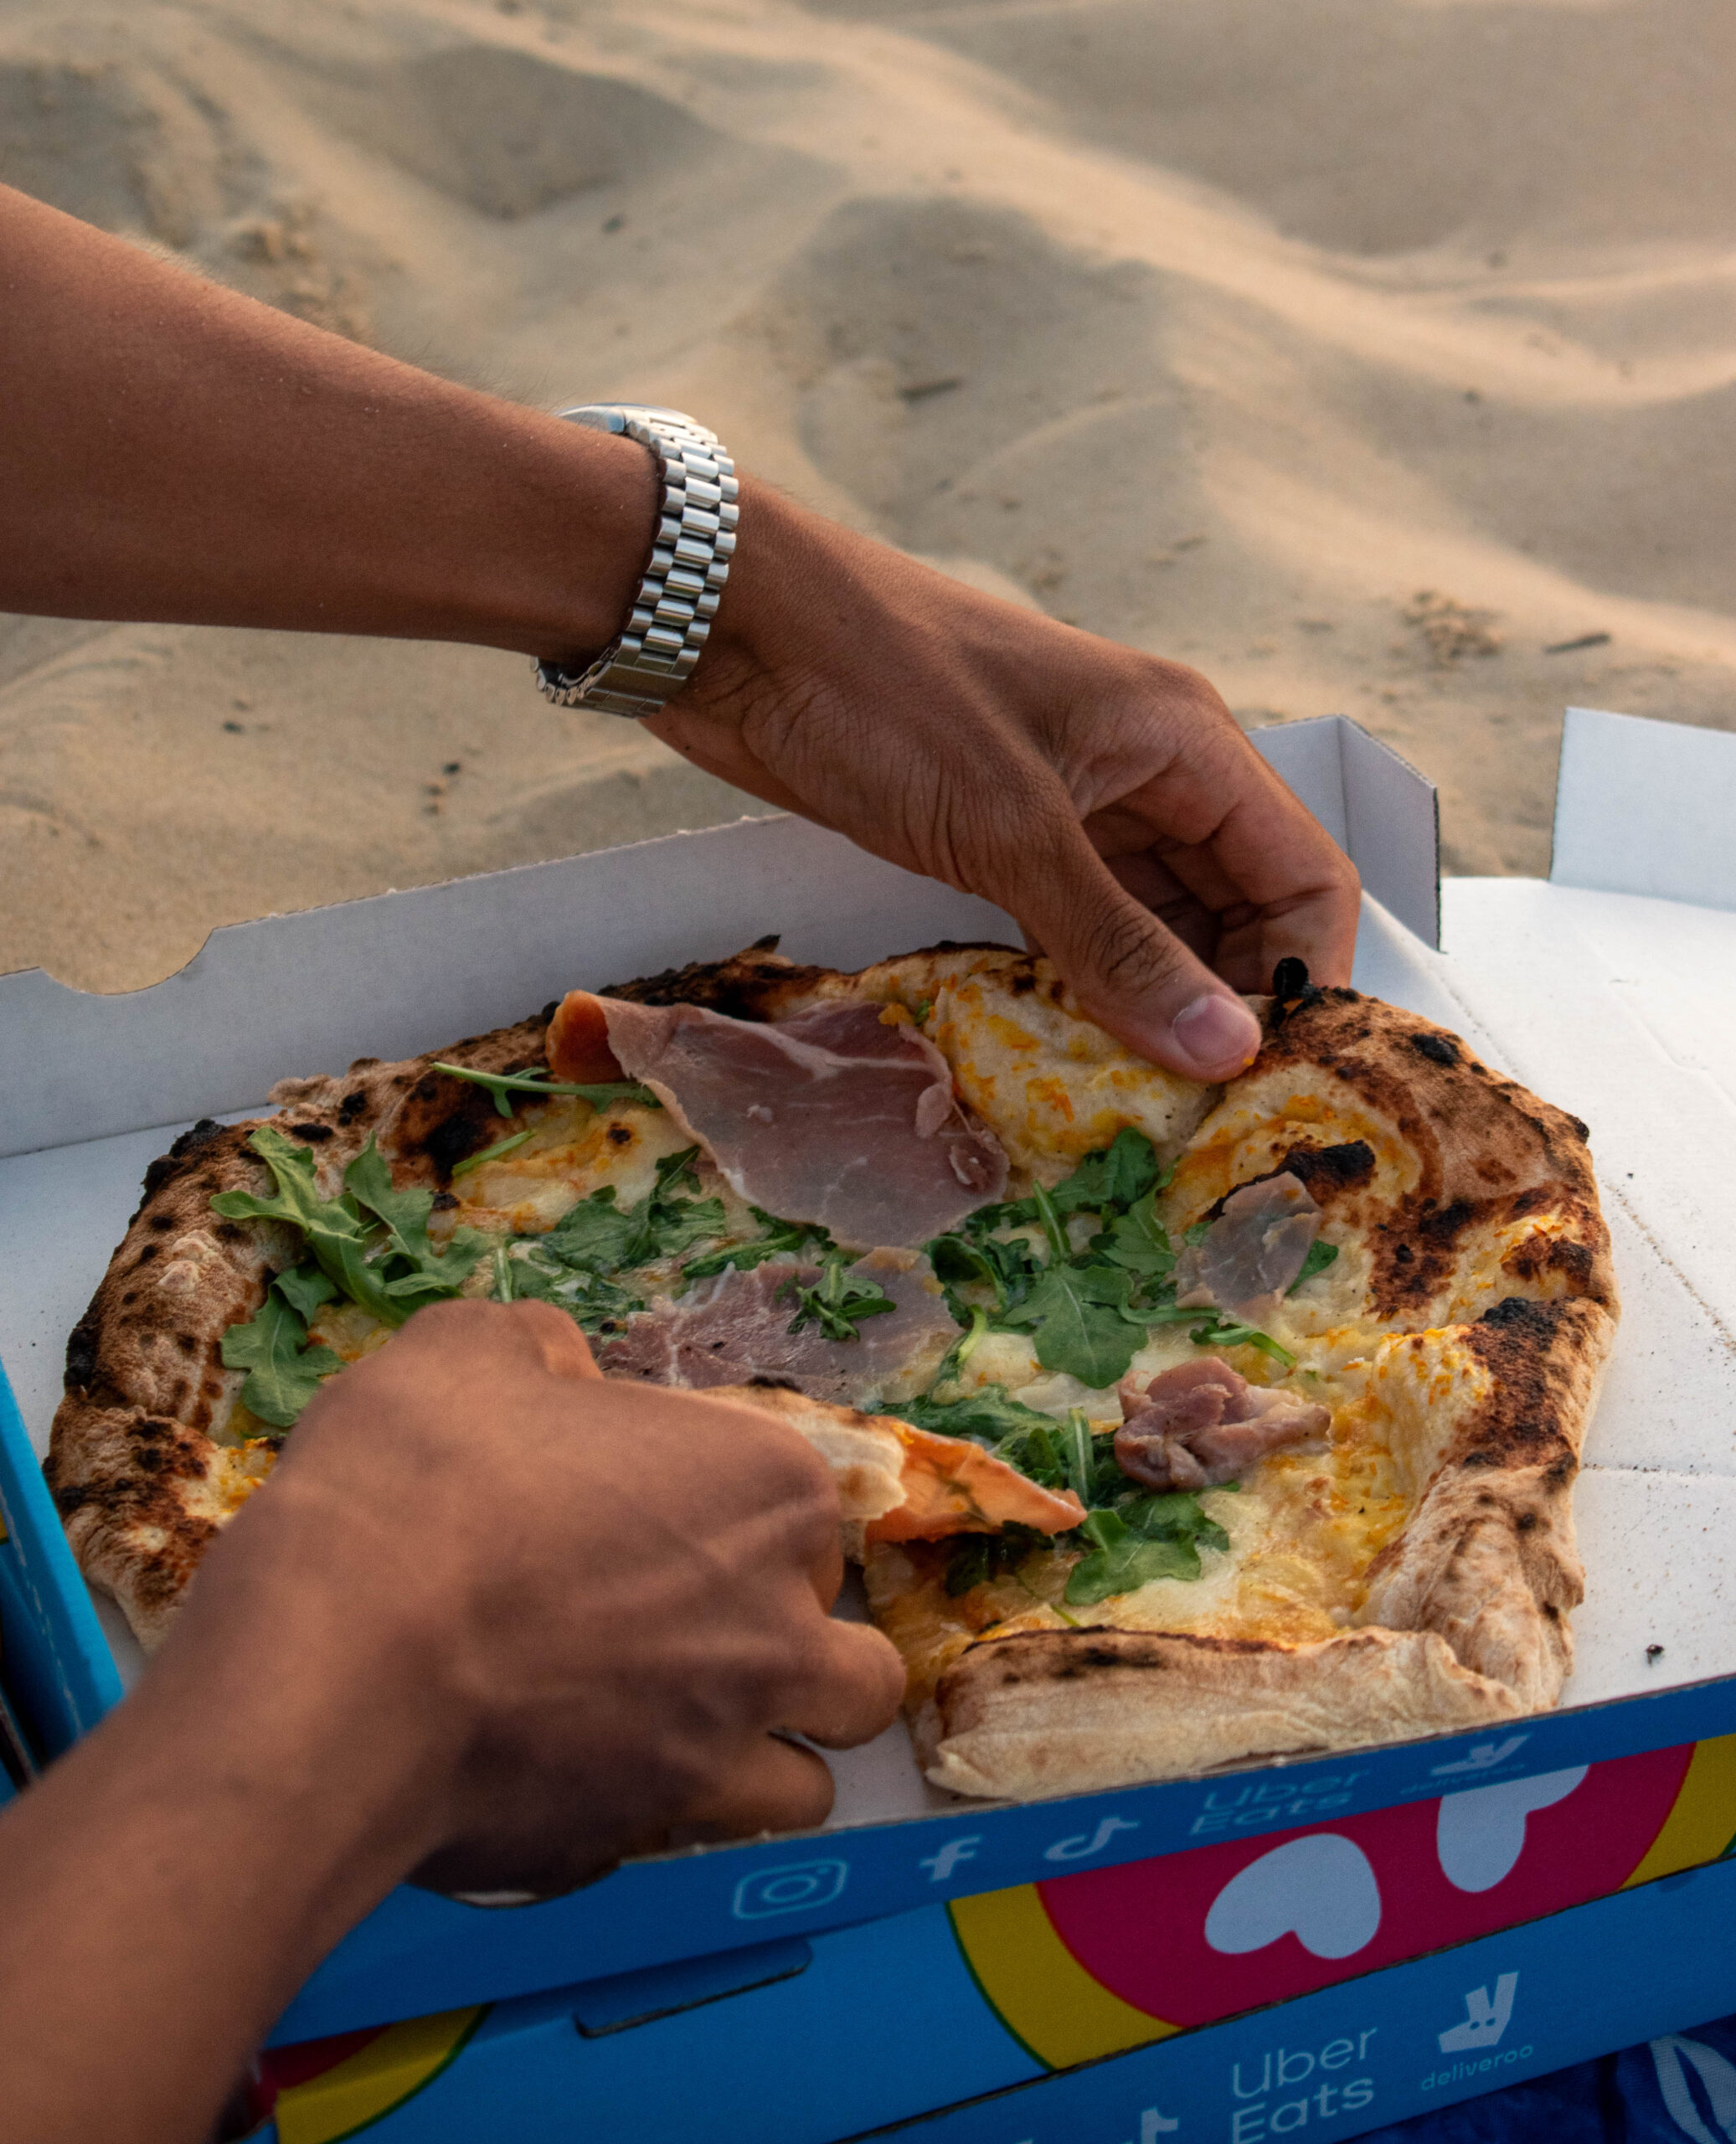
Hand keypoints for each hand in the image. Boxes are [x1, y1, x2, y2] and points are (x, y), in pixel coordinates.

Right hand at [176, 1297, 903, 1895]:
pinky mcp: (634, 1847)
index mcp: (767, 1489)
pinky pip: (680, 1845)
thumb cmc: (419, 1482)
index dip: (726, 1511)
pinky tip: (576, 1783)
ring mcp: (718, 1751)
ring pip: (809, 1783)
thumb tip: (559, 1375)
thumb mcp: (467, 1352)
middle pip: (846, 1656)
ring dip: (759, 1758)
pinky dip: (652, 1821)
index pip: (801, 1509)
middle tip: (677, 1631)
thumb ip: (540, 1351)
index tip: (640, 1513)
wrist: (336, 1666)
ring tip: (665, 1730)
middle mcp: (778, 1628)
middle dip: (787, 1648)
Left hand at [651, 487, 1360, 1080]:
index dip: (1305, 972)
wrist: (732, 627)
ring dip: (1156, 1002)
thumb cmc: (883, 693)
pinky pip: (1076, 922)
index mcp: (1184, 740)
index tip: (1275, 1077)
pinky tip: (1076, 1052)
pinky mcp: (999, 834)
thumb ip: (1120, 944)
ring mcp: (1071, 803)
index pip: (1302, 871)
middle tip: (1210, 1114)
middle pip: (1237, 905)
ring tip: (1150, 1103)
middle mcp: (1147, 771)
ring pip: (1154, 920)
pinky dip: (1085, 983)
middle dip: (1234, 1001)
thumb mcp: (1014, 829)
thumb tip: (1229, 1049)